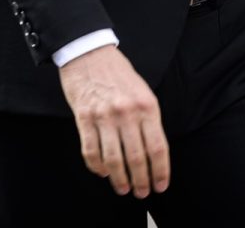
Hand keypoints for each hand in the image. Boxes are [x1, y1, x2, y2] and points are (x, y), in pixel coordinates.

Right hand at [57, 45, 169, 197]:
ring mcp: (104, 116)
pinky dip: (97, 167)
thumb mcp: (143, 91)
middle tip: (141, 193)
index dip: (160, 171)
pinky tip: (103, 173)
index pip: (157, 147)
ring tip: (123, 188)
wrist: (89, 52)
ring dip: (120, 179)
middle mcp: (127, 112)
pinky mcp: (84, 118)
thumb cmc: (118, 73)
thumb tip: (153, 152)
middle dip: (141, 180)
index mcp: (147, 105)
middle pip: (137, 157)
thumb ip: (148, 118)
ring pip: (114, 159)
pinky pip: (91, 151)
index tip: (160, 185)